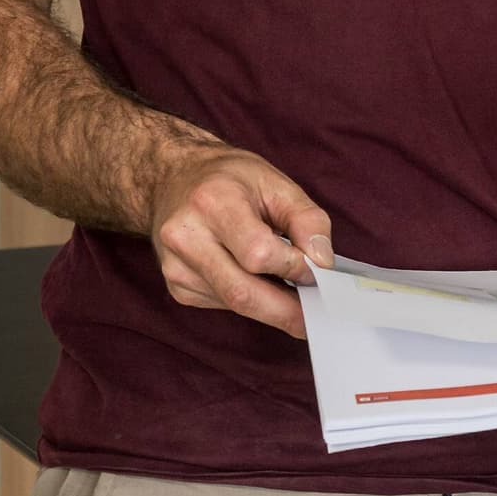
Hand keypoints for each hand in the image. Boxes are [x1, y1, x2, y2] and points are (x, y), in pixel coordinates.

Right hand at [142, 147, 334, 338]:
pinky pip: (223, 304)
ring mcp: (176, 265)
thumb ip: (307, 219)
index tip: (317, 272)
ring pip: (234, 303)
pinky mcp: (177, 286)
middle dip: (285, 311)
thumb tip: (322, 263)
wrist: (174, 178)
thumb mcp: (276, 182)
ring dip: (269, 305)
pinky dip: (248, 299)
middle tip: (315, 317)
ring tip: (289, 291)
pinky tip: (252, 279)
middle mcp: (186, 235)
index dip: (293, 267)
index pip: (258, 253)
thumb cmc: (229, 179)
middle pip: (242, 292)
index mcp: (213, 201)